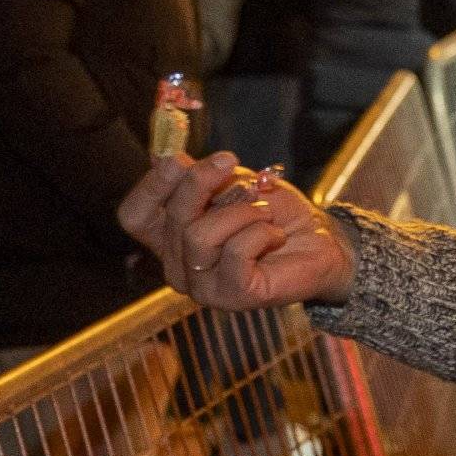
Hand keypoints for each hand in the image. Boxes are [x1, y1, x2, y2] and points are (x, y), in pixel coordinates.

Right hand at [118, 152, 356, 309]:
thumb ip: (200, 178)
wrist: (320, 243)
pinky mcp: (233, 296)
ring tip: (265, 213)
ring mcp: (203, 287)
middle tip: (231, 164)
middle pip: (172, 219)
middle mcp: (179, 267)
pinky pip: (235, 252)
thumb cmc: (275, 214)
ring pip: (200, 235)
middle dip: (202, 183)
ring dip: (240, 211)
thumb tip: (167, 158)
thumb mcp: (235, 184)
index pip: (134, 215)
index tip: (177, 159)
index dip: (151, 185)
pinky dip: (261, 232)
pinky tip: (275, 236)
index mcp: (171, 238)